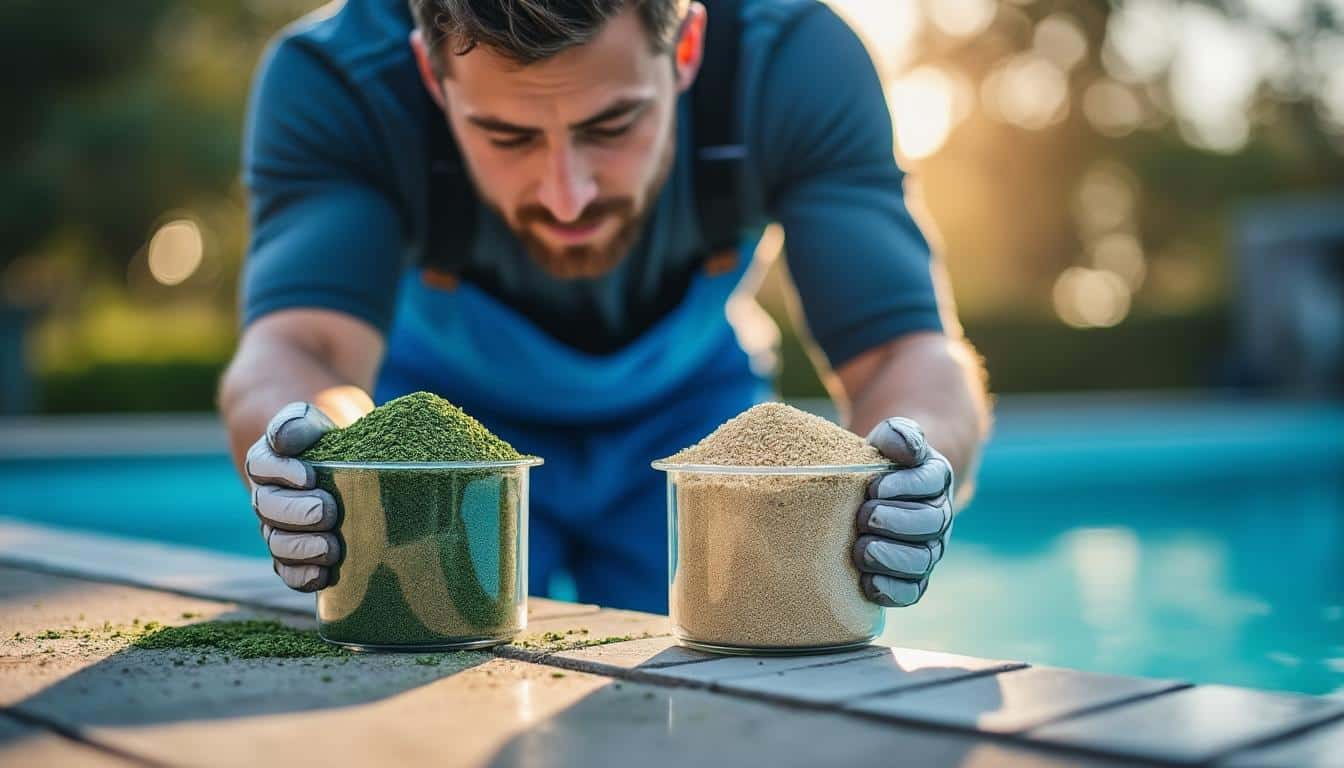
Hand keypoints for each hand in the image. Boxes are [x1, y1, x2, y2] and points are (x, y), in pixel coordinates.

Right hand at [245, 402, 341, 591]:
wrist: (337, 463)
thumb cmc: (322, 440)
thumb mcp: (310, 421)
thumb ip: (295, 423)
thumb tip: (282, 439)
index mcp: (265, 463)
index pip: (262, 466)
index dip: (282, 472)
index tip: (309, 475)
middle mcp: (267, 498)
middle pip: (269, 509)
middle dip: (297, 512)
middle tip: (327, 509)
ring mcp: (279, 529)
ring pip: (277, 544)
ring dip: (302, 547)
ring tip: (330, 546)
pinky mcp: (296, 555)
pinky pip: (288, 572)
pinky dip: (302, 576)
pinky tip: (322, 574)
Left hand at [853, 417, 952, 606]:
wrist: (873, 490)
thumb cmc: (879, 462)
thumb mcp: (887, 439)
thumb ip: (899, 434)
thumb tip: (907, 448)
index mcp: (935, 478)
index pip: (931, 482)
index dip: (905, 486)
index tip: (874, 487)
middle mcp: (938, 516)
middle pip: (931, 523)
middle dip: (895, 521)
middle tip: (864, 516)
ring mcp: (927, 549)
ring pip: (922, 561)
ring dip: (892, 557)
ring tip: (862, 549)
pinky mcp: (911, 577)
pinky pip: (911, 592)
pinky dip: (891, 589)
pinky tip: (867, 582)